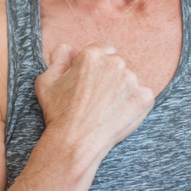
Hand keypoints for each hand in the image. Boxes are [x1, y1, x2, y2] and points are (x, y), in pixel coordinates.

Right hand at [35, 43, 153, 163]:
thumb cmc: (59, 112)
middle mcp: (114, 62)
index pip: (102, 49)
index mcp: (92, 55)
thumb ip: (58, 58)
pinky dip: (133, 102)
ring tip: (106, 107)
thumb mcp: (46, 80)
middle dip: (108, 75)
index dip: (95, 65)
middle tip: (96, 96)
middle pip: (116, 62)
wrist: (76, 142)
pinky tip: (118, 113)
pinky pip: (142, 94)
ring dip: (121, 88)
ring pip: (129, 79)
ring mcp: (132, 80)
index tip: (90, 80)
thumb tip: (68, 48)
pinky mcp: (144, 98)